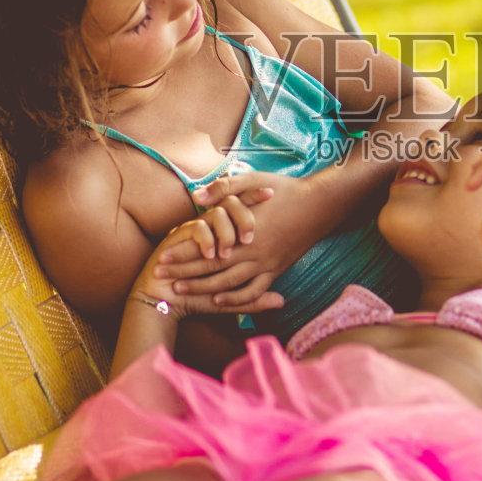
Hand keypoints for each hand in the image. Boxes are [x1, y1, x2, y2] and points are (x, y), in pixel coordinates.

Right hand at [135, 211, 284, 317]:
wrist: (164, 300)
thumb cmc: (197, 298)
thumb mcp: (230, 300)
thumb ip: (253, 298)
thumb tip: (281, 302)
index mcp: (225, 238)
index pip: (246, 212)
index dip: (257, 199)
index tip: (271, 195)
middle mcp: (211, 229)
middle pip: (233, 206)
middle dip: (245, 214)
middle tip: (250, 237)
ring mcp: (196, 231)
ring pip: (218, 215)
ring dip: (225, 233)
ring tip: (227, 253)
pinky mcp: (179, 236)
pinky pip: (198, 228)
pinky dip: (206, 240)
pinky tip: (210, 255)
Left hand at [152, 173, 323, 312]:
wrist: (320, 205)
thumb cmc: (285, 189)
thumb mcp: (254, 180)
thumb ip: (224, 189)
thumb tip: (196, 197)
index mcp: (244, 230)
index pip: (206, 247)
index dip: (182, 254)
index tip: (161, 258)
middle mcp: (253, 252)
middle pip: (212, 269)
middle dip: (185, 274)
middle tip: (162, 279)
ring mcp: (266, 264)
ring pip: (229, 284)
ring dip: (203, 289)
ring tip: (182, 290)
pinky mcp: (276, 271)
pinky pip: (253, 292)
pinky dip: (235, 300)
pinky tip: (218, 300)